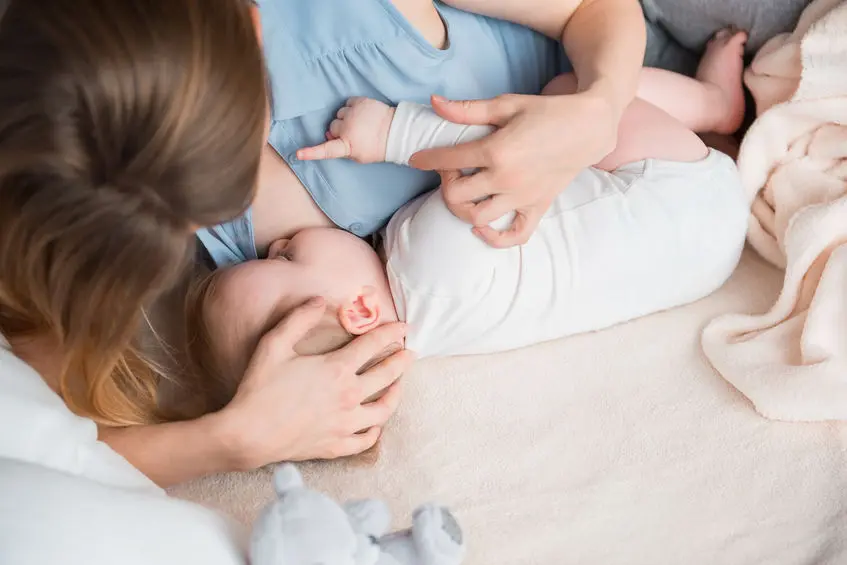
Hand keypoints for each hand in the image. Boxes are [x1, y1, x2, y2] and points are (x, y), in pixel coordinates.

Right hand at [215, 297, 413, 467]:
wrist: (247, 435)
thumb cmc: (259, 388)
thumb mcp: (274, 344)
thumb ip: (298, 319)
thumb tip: (319, 299)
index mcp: (336, 369)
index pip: (373, 344)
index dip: (391, 332)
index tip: (403, 326)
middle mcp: (348, 396)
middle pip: (387, 375)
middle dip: (402, 361)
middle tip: (410, 353)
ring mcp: (345, 424)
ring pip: (384, 410)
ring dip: (396, 395)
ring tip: (399, 385)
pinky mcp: (337, 445)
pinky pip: (366, 439)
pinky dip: (375, 430)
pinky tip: (377, 423)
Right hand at [297, 97, 395, 163]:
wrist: (396, 132)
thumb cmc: (377, 148)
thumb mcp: (359, 156)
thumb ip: (342, 148)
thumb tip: (329, 136)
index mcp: (347, 145)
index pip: (326, 150)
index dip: (311, 152)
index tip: (298, 153)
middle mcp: (348, 128)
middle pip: (332, 127)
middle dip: (338, 130)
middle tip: (352, 134)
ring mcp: (353, 113)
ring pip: (339, 114)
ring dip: (345, 118)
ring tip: (359, 124)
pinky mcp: (360, 102)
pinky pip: (348, 103)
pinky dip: (352, 108)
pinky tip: (361, 114)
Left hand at [410, 92, 619, 247]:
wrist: (589, 127)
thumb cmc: (547, 112)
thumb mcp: (506, 105)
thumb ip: (467, 110)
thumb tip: (434, 103)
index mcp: (496, 150)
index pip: (448, 160)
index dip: (426, 159)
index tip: (418, 159)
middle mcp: (506, 178)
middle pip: (456, 196)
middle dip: (446, 183)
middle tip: (453, 171)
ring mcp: (522, 197)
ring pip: (478, 218)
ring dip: (464, 209)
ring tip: (467, 193)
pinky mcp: (537, 207)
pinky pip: (514, 235)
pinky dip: (495, 238)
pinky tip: (482, 227)